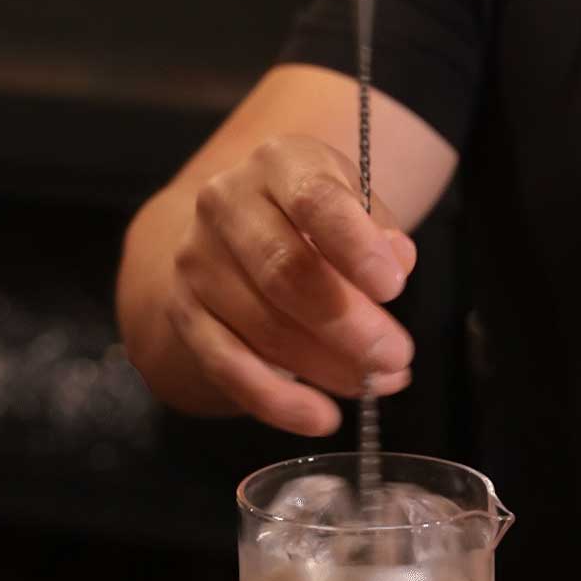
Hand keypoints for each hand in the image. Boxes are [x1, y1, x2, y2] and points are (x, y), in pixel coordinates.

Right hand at [166, 134, 416, 435]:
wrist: (231, 233)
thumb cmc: (309, 219)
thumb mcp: (352, 203)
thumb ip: (378, 229)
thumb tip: (396, 262)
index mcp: (278, 163)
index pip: (315, 200)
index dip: (355, 246)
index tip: (393, 288)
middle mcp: (224, 205)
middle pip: (285, 273)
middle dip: (348, 324)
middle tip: (395, 356)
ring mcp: (196, 262)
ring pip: (262, 328)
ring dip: (326, 367)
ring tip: (376, 384)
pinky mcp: (185, 315)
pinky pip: (229, 367)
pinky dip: (278, 401)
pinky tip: (320, 417)